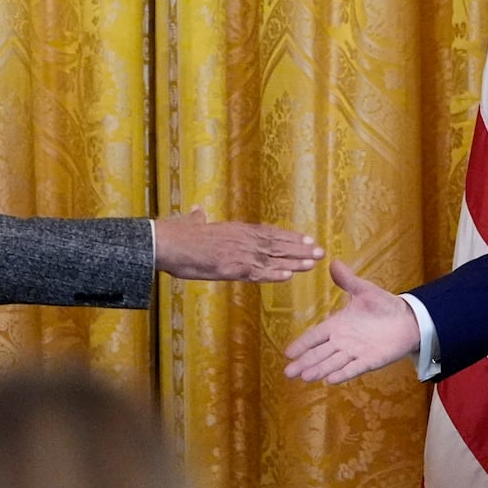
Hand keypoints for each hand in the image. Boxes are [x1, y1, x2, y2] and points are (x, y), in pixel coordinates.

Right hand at [154, 207, 322, 281]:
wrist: (166, 242)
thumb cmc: (176, 235)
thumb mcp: (192, 224)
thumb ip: (199, 219)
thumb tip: (197, 211)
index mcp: (235, 230)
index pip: (268, 232)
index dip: (289, 237)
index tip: (306, 239)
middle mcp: (241, 239)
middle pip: (276, 244)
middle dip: (300, 248)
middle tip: (321, 251)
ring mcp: (237, 253)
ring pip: (272, 257)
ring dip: (294, 261)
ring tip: (314, 263)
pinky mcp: (230, 268)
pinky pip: (257, 273)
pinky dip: (274, 274)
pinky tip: (289, 276)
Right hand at [284, 260, 420, 382]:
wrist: (408, 319)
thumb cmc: (384, 305)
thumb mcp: (364, 290)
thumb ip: (348, 280)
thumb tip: (333, 262)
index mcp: (338, 324)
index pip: (315, 335)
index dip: (302, 344)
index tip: (288, 352)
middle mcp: (343, 341)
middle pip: (319, 353)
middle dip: (304, 362)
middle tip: (288, 372)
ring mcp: (356, 352)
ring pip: (333, 363)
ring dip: (320, 369)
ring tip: (305, 377)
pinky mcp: (370, 361)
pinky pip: (354, 368)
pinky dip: (343, 374)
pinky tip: (331, 380)